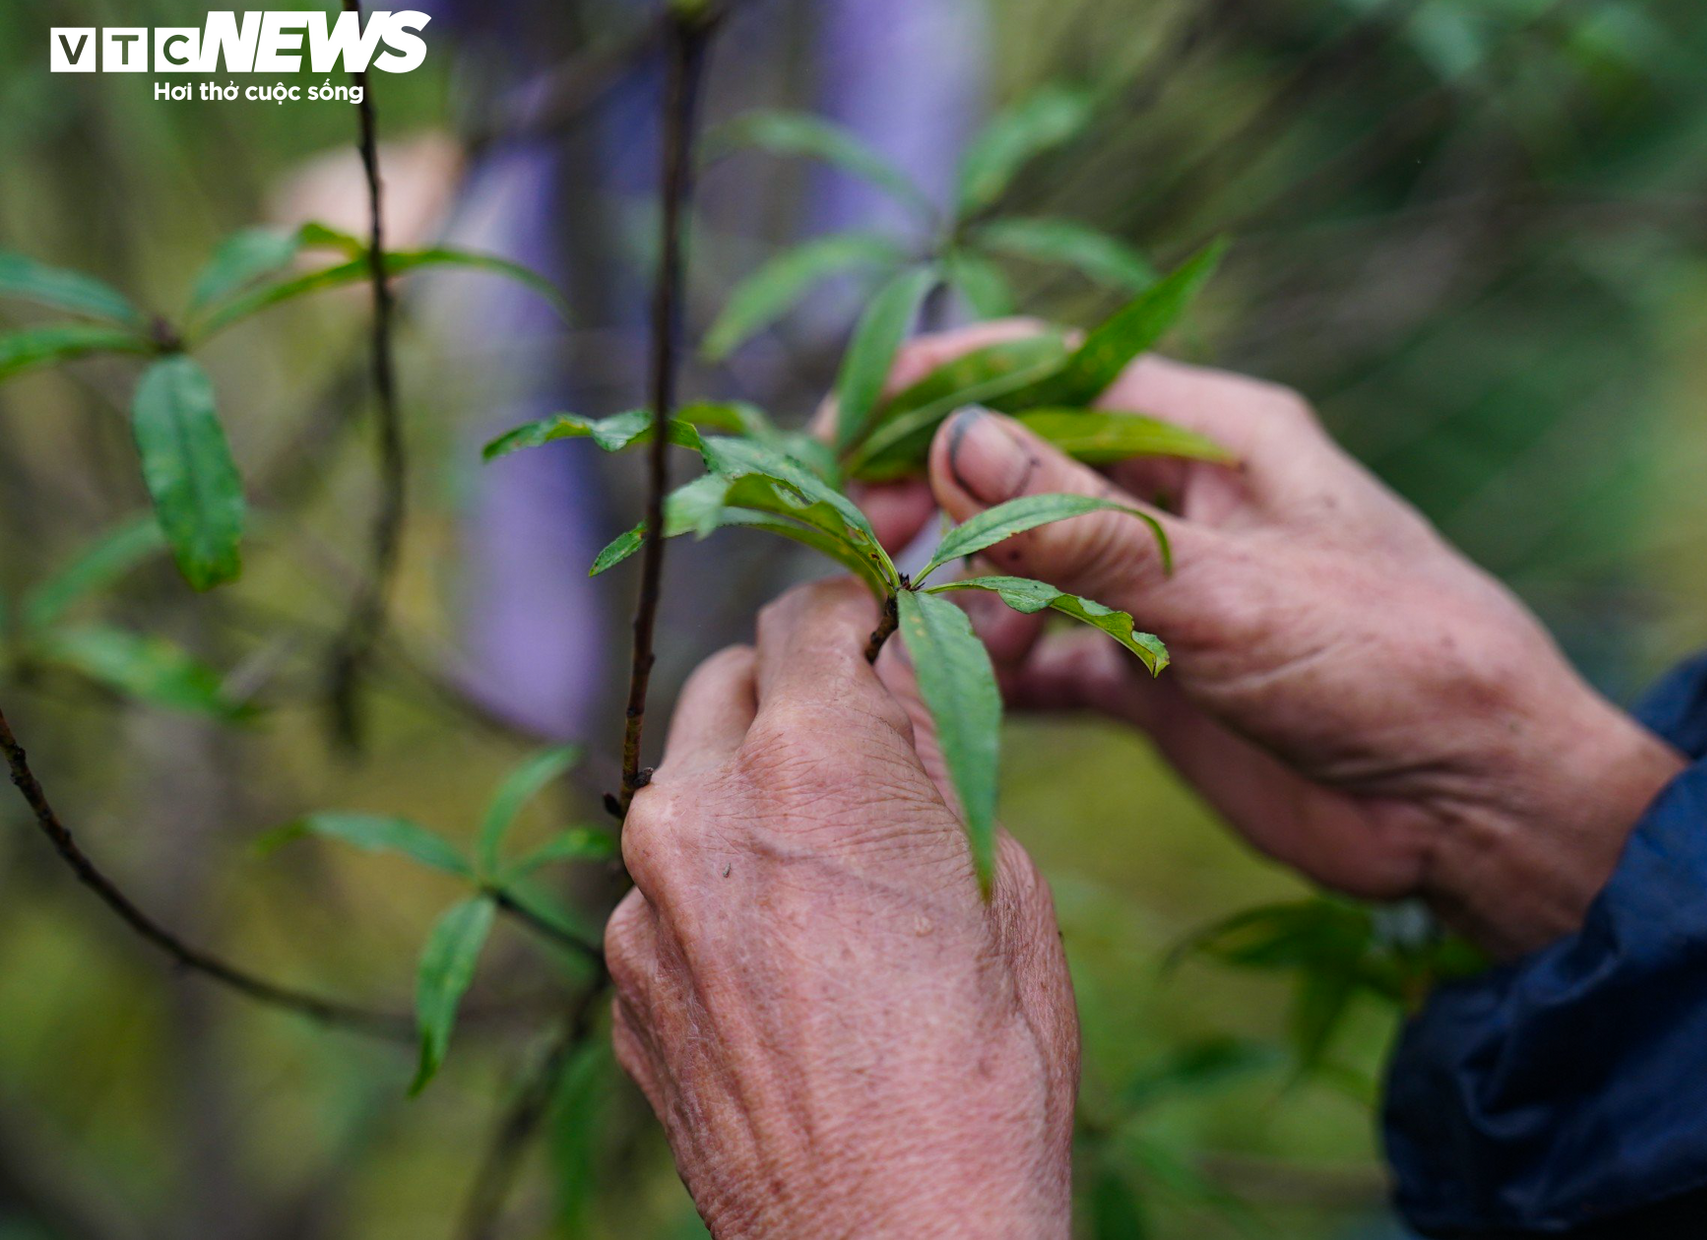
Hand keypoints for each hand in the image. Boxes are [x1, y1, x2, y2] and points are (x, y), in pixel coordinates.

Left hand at [605, 580, 1076, 1238]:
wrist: (896, 1232)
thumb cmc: (985, 1061)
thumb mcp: (1000, 875)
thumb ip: (933, 756)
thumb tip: (901, 687)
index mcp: (812, 757)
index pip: (809, 615)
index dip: (855, 613)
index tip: (878, 630)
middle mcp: (698, 808)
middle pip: (726, 683)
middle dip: (788, 692)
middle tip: (853, 740)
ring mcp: (642, 902)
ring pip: (685, 791)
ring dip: (743, 795)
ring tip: (820, 872)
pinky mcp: (621, 983)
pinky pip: (662, 894)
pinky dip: (712, 893)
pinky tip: (780, 964)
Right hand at [861, 323, 1684, 958]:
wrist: (1478, 808)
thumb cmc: (1392, 661)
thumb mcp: (1230, 590)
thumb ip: (1083, 529)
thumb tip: (952, 440)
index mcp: (1212, 436)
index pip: (1052, 375)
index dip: (945, 387)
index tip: (849, 431)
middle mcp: (1177, 502)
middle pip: (1019, 471)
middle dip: (933, 500)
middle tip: (864, 551)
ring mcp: (1163, 592)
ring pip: (1023, 569)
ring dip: (960, 596)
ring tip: (904, 633)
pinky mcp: (1157, 678)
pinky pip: (1050, 657)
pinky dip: (998, 671)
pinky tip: (956, 693)